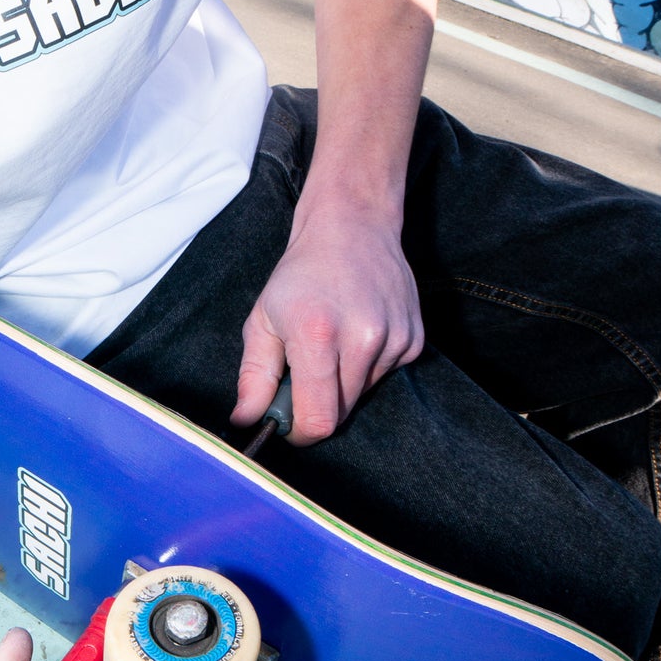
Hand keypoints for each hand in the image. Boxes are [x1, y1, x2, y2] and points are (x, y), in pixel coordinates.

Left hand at [232, 201, 422, 445]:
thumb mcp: (262, 319)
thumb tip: (246, 420)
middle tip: (304, 372)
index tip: (289, 424)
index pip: (319, 420)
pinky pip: (386, 377)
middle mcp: (363, 338)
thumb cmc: (301, 274)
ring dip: (343, 384)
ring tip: (333, 342)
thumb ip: (254, 375)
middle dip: (318, 404)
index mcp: (317, 334)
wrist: (353, 227)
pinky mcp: (414, 340)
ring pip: (363, 395)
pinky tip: (357, 333)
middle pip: (341, 412)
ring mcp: (394, 339)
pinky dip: (367, 367)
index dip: (300, 432)